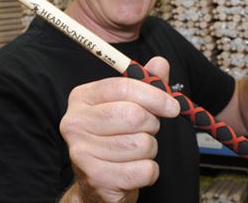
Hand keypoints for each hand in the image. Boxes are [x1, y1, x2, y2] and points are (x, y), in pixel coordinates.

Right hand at [59, 57, 178, 202]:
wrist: (97, 182)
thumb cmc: (113, 137)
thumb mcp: (128, 105)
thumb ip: (145, 84)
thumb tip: (160, 63)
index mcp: (81, 98)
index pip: (123, 87)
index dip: (154, 95)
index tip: (172, 106)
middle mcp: (75, 123)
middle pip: (134, 115)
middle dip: (151, 125)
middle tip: (147, 131)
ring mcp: (81, 152)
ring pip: (142, 144)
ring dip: (149, 150)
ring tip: (135, 152)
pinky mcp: (96, 178)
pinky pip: (144, 170)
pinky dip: (148, 171)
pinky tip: (133, 170)